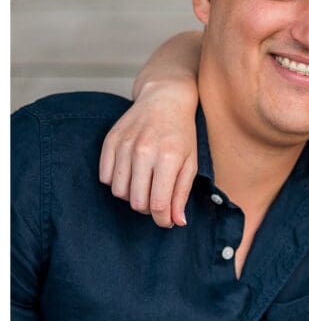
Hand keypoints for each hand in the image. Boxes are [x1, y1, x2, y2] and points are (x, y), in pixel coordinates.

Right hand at [99, 81, 197, 227]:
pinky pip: (105, 177)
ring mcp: (124, 145)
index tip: (167, 221)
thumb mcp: (190, 164)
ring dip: (132, 196)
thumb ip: (182, 194)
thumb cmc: (181, 134)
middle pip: (137, 202)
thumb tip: (177, 222)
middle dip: (148, 209)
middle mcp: (144, 151)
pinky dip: (116, 181)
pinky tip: (130, 173)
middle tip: (157, 200)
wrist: (164, 99)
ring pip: (119, 192)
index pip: (159, 204)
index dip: (162, 220)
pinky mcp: (110, 141)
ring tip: (144, 186)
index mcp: (168, 158)